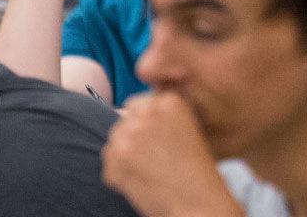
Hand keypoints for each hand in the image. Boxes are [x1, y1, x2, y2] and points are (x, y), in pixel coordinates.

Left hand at [102, 92, 239, 216]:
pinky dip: (119, 174)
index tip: (158, 139)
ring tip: (150, 172)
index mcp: (170, 102)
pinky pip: (108, 163)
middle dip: (133, 137)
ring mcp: (129, 135)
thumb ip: (162, 118)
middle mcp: (148, 113)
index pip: (141, 102)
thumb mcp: (190, 132)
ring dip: (125, 155)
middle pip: (125, 119)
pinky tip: (142, 183)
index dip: (146, 122)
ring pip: (114, 141)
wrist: (198, 204)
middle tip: (153, 158)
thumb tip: (129, 114)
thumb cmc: (199, 173)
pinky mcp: (115, 158)